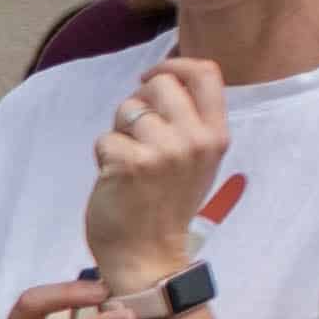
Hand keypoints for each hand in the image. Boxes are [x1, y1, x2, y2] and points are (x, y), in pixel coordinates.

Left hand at [86, 53, 226, 287]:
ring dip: (119, 132)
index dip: (174, 64)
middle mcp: (194, 139)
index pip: (205, 73)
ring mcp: (163, 151)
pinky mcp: (129, 163)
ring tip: (129, 163)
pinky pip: (104, 138)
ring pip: (127, 109)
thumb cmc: (166, 204)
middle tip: (136, 137)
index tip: (151, 76)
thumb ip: (188, 121)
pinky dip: (103, 156)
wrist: (148, 254)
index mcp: (215, 134)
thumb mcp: (196, 159)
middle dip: (139, 104)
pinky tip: (115, 179)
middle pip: (158, 84)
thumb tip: (163, 77)